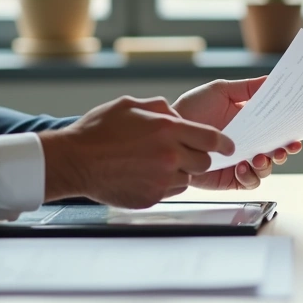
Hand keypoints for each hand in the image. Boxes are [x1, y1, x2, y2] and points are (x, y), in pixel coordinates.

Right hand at [37, 96, 234, 208]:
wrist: (74, 162)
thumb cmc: (99, 131)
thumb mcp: (130, 105)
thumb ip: (160, 108)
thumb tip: (176, 115)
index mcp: (167, 130)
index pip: (211, 139)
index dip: (223, 143)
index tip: (228, 146)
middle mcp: (170, 156)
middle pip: (204, 162)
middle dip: (197, 156)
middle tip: (181, 152)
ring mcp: (161, 180)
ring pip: (188, 178)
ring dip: (179, 171)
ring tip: (155, 162)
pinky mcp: (152, 197)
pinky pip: (171, 191)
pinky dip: (164, 184)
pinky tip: (145, 174)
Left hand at [172, 77, 301, 189]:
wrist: (170, 132)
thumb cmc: (192, 109)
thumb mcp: (221, 91)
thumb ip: (248, 88)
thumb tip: (271, 79)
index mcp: (251, 122)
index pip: (276, 127)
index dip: (289, 129)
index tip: (297, 130)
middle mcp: (248, 143)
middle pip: (277, 150)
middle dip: (285, 150)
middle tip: (286, 148)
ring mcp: (240, 161)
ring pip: (266, 168)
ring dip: (268, 164)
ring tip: (258, 157)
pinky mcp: (230, 179)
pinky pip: (249, 182)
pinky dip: (250, 176)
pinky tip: (240, 167)